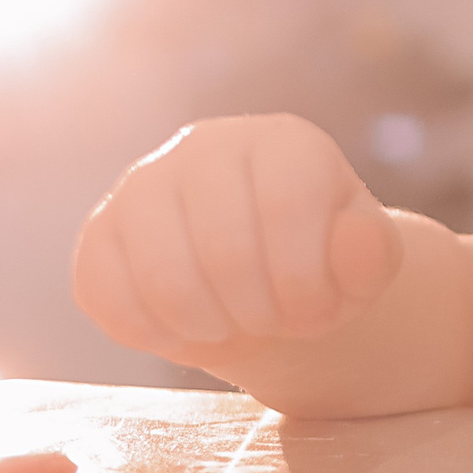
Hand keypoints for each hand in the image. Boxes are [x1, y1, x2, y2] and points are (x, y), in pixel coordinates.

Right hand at [72, 114, 402, 362]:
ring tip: (234, 322)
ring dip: (209, 326)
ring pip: (163, 276)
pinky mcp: (100, 232)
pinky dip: (154, 332)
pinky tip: (188, 325)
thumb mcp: (365, 262)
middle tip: (274, 321)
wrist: (262, 277)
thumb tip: (359, 238)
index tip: (315, 313)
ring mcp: (144, 184)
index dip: (304, 281)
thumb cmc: (321, 263)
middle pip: (225, 249)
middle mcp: (205, 145)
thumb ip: (371, 252)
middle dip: (259, 311)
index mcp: (283, 140)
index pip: (288, 205)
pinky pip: (108, 296)